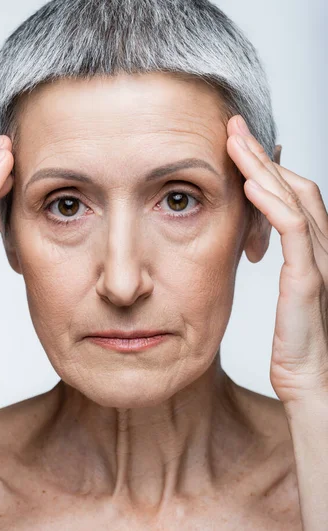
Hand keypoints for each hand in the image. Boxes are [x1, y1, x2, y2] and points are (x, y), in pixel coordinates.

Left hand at [226, 115, 327, 408]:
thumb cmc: (297, 343)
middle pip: (295, 184)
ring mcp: (320, 261)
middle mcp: (323, 247)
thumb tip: (255, 240)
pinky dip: (272, 203)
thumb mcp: (287, 294)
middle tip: (233, 127)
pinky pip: (293, 230)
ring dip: (263, 166)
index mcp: (314, 250)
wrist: (313, 381)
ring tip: (234, 141)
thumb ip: (280, 263)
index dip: (267, 166)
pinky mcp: (309, 279)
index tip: (238, 145)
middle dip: (262, 154)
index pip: (294, 194)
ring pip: (295, 197)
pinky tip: (249, 185)